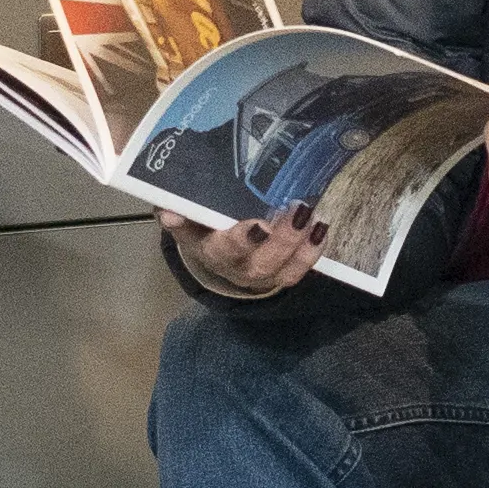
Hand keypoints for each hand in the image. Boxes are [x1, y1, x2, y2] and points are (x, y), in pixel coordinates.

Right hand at [169, 208, 324, 297]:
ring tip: (310, 216)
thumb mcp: (186, 219)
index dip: (238, 240)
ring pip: (282, 270)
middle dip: (279, 241)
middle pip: (259, 263)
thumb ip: (178, 214)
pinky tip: (321, 227)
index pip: (222, 250)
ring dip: (299, 245)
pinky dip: (312, 252)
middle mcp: (236, 269)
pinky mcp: (281, 275)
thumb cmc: (202, 226)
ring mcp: (262, 274)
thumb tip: (167, 212)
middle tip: (296, 212)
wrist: (216, 254)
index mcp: (210, 252)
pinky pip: (297, 272)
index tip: (255, 225)